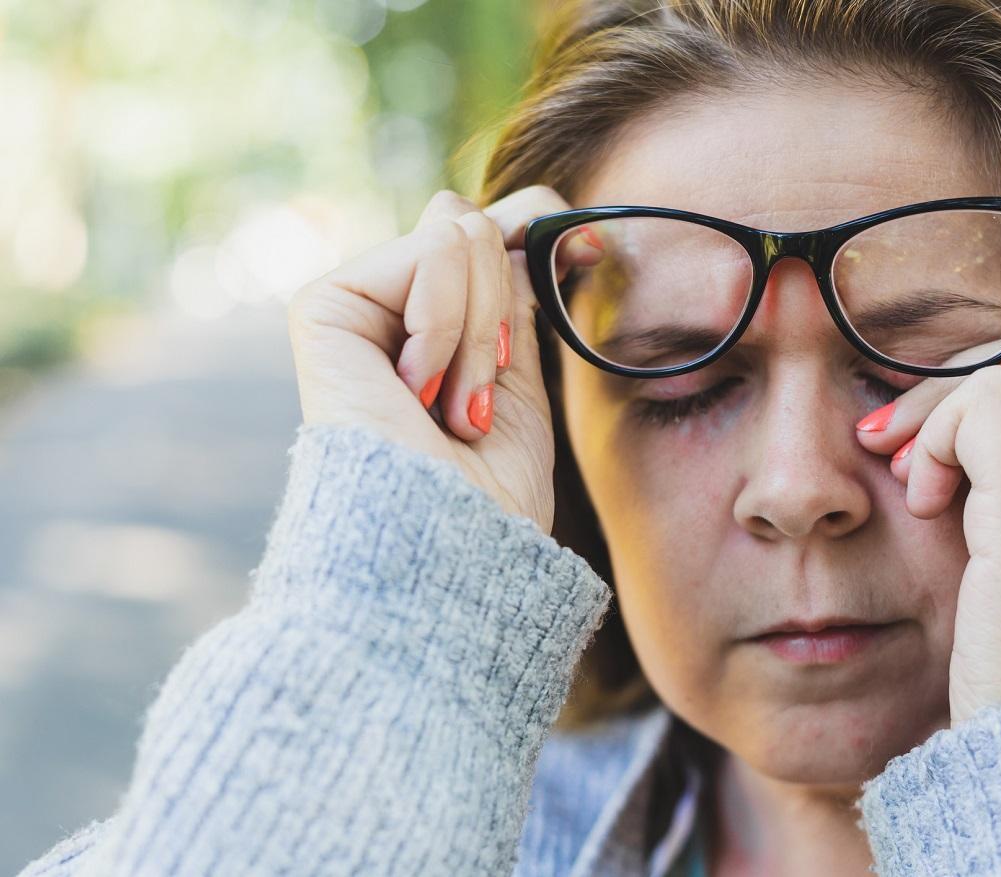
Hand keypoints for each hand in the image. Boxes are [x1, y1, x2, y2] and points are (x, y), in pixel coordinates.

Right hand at [286, 185, 597, 534]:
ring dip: (481, 334)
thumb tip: (538, 217)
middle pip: (473, 222)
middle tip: (481, 397)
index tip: (587, 252)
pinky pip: (432, 253)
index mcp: (430, 325)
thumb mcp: (518, 374)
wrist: (450, 547)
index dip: (538, 228)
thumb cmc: (490, 490)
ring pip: (460, 232)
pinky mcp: (325, 307)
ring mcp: (354, 306)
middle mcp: (387, 310)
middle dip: (505, 312)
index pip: (486, 232)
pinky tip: (417, 390)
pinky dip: (450, 327)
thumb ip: (513, 294)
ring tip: (453, 407)